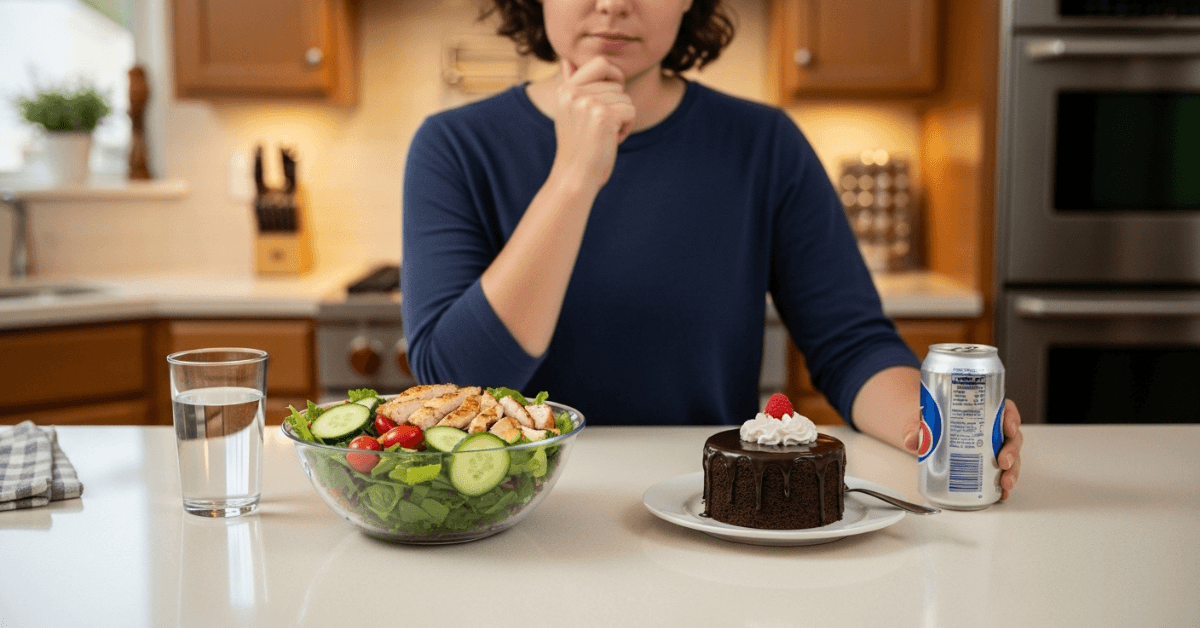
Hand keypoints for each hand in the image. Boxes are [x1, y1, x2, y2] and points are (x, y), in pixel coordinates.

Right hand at [550, 57, 635, 191]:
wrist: (575, 177)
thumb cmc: (578, 146)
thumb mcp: (569, 112)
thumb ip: (571, 85)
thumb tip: (568, 60)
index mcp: (565, 89)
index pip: (600, 62)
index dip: (615, 76)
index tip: (612, 96)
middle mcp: (573, 92)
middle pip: (617, 84)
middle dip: (617, 106)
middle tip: (601, 127)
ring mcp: (588, 103)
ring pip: (626, 98)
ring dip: (622, 118)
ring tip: (604, 135)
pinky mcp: (603, 116)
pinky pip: (631, 111)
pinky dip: (627, 128)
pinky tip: (612, 140)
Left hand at [903, 398, 1023, 500]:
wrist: (925, 433)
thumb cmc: (930, 421)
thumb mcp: (921, 420)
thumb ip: (915, 428)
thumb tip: (912, 440)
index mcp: (983, 410)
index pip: (1005, 409)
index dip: (1011, 418)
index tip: (1009, 428)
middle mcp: (992, 428)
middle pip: (1012, 437)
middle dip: (1012, 451)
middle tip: (1003, 462)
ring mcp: (993, 447)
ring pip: (1011, 457)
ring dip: (1012, 471)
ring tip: (1005, 484)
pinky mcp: (988, 463)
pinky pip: (1001, 473)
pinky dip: (1003, 484)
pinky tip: (1002, 493)